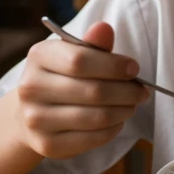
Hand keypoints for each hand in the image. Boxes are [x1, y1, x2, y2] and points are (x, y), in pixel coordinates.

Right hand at [15, 21, 148, 159]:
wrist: (30, 112)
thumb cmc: (62, 77)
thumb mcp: (73, 53)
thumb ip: (92, 44)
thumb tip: (104, 29)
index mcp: (39, 56)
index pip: (81, 61)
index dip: (114, 66)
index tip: (134, 69)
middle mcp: (31, 88)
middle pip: (94, 91)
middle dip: (127, 92)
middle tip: (142, 92)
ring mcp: (36, 119)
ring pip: (97, 117)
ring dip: (124, 111)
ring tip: (132, 105)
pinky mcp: (47, 144)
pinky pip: (92, 139)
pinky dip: (113, 130)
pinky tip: (117, 121)